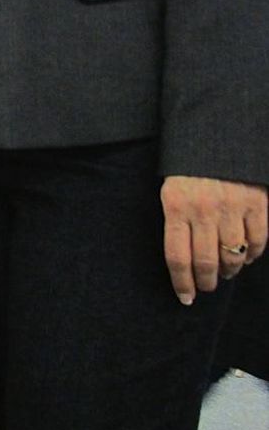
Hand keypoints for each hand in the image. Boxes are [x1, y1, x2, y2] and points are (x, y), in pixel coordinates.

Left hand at [160, 175, 266, 305]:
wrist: (217, 132)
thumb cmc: (189, 165)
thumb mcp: (171, 188)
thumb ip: (176, 220)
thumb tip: (184, 260)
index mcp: (176, 206)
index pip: (177, 257)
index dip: (182, 283)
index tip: (185, 298)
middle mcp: (204, 210)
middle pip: (205, 262)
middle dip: (205, 281)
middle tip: (205, 288)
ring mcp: (233, 207)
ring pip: (233, 255)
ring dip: (229, 270)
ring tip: (225, 273)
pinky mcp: (257, 203)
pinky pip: (258, 240)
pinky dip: (252, 254)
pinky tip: (245, 256)